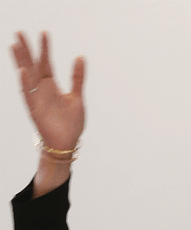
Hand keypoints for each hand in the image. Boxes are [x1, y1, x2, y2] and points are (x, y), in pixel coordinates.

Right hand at [11, 31, 84, 151]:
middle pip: (32, 65)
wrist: (67, 142)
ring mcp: (37, 98)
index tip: (44, 32)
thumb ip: (77, 78)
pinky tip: (23, 71)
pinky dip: (25, 83)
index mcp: (52, 86)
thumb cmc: (71, 122)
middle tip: (19, 32)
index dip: (45, 48)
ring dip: (21, 61)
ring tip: (16, 45)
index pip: (47, 62)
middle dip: (27, 50)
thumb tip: (81, 57)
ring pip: (27, 76)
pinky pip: (28, 94)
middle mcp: (42, 89)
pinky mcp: (34, 109)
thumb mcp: (77, 97)